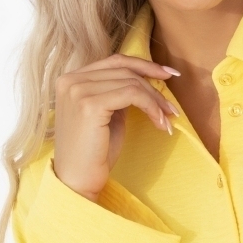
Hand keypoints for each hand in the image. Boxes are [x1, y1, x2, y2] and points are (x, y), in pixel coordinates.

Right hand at [52, 54, 180, 200]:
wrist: (78, 181)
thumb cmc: (95, 153)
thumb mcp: (108, 115)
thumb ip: (118, 94)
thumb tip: (146, 82)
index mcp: (72, 79)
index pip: (114, 61)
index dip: (144, 65)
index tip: (168, 74)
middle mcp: (70, 80)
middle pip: (124, 69)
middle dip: (154, 86)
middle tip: (172, 107)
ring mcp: (77, 90)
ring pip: (131, 82)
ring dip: (156, 100)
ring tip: (167, 119)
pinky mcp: (89, 104)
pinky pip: (131, 94)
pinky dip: (151, 107)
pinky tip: (159, 123)